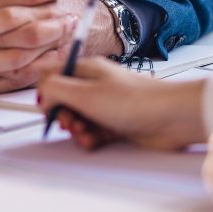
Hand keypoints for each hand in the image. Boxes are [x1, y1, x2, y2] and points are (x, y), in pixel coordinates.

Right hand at [38, 57, 206, 149]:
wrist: (171, 117)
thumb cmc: (135, 100)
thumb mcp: (85, 93)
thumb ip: (55, 89)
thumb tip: (41, 92)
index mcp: (87, 70)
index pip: (55, 74)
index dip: (47, 92)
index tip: (49, 107)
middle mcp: (96, 85)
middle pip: (65, 100)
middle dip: (62, 115)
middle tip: (70, 123)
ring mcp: (107, 104)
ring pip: (79, 118)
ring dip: (77, 130)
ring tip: (85, 134)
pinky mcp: (117, 123)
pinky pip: (94, 132)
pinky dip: (90, 138)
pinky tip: (94, 141)